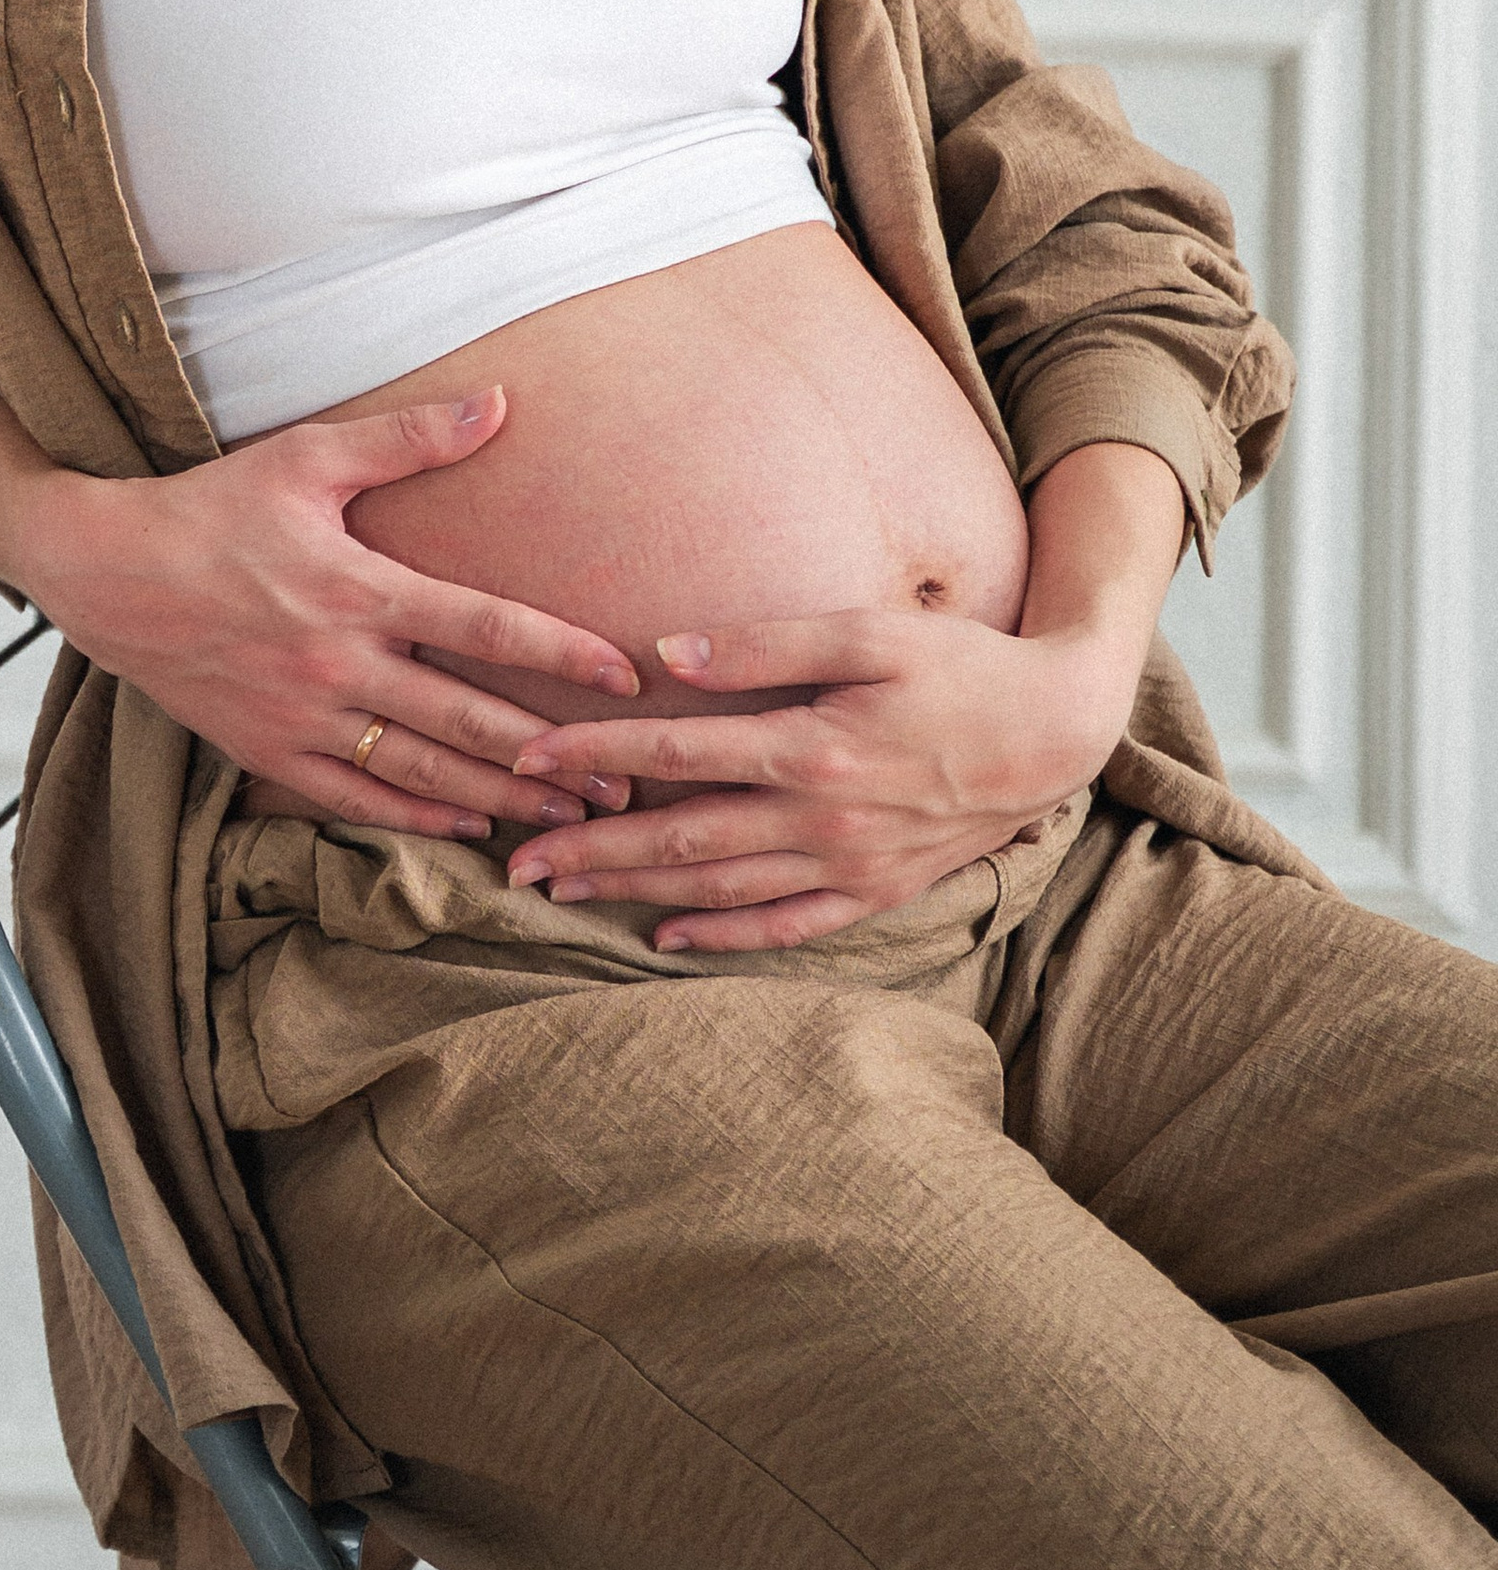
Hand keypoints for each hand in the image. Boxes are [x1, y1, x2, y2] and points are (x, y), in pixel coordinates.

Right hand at [0, 386, 638, 836]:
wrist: (102, 573)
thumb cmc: (209, 508)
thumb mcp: (305, 457)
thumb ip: (407, 439)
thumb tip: (500, 402)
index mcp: (358, 588)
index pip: (484, 626)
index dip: (562, 655)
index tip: (626, 680)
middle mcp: (338, 663)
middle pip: (467, 720)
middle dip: (551, 756)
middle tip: (622, 782)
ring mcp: (302, 717)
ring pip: (420, 770)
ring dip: (498, 797)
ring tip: (565, 817)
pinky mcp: (266, 750)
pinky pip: (355, 797)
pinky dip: (416, 816)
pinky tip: (466, 826)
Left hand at [501, 601, 1140, 949]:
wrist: (1057, 732)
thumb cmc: (962, 666)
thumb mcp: (871, 631)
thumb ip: (767, 642)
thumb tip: (668, 655)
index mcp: (813, 748)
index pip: (678, 755)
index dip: (597, 756)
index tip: (529, 758)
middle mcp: (823, 819)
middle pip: (681, 839)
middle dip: (591, 848)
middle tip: (512, 861)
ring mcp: (849, 866)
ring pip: (720, 889)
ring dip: (635, 892)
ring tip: (561, 893)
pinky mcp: (875, 892)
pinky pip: (784, 928)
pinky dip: (721, 937)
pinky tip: (665, 938)